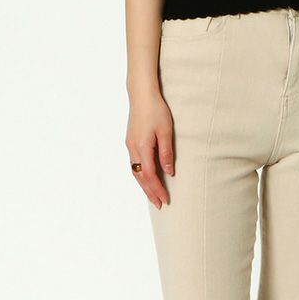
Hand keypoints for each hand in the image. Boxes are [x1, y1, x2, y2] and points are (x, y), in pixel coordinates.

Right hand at [126, 90, 173, 207]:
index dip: (157, 189)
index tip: (165, 200)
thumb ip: (166, 153)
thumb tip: (169, 172)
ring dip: (144, 185)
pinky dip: (140, 175)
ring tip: (153, 195)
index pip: (149, 175)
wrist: (141, 94)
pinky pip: (134, 164)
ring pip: (135, 172)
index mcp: (142, 147)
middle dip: (150, 192)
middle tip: (159, 205)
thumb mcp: (166, 131)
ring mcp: (130, 145)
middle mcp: (133, 149)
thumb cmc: (156, 110)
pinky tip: (146, 178)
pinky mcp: (130, 141)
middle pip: (140, 177)